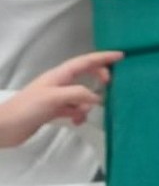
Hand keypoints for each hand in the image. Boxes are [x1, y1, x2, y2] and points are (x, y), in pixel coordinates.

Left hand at [0, 51, 123, 147]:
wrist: (5, 128)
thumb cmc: (27, 108)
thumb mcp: (54, 98)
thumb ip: (78, 94)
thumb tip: (97, 98)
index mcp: (58, 75)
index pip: (85, 62)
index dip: (102, 58)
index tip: (120, 56)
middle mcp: (59, 84)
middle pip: (85, 76)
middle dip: (98, 80)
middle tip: (110, 86)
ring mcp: (56, 97)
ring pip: (81, 95)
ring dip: (87, 103)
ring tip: (85, 113)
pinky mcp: (54, 111)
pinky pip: (74, 109)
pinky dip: (79, 114)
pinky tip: (77, 121)